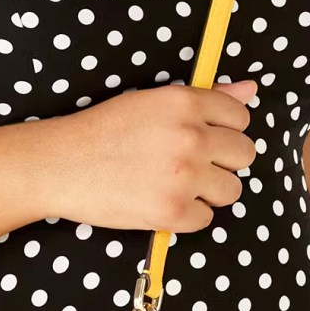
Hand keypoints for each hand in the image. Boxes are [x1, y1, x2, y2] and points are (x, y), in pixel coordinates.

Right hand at [34, 79, 257, 232]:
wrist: (59, 165)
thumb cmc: (100, 132)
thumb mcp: (151, 102)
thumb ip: (206, 98)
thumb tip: (250, 90)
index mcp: (186, 103)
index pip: (240, 118)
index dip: (223, 132)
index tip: (203, 141)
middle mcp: (191, 137)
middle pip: (244, 156)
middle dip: (222, 163)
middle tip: (189, 167)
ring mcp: (183, 176)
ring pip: (231, 191)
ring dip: (209, 192)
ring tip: (177, 187)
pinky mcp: (171, 211)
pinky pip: (206, 220)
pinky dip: (187, 216)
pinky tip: (161, 203)